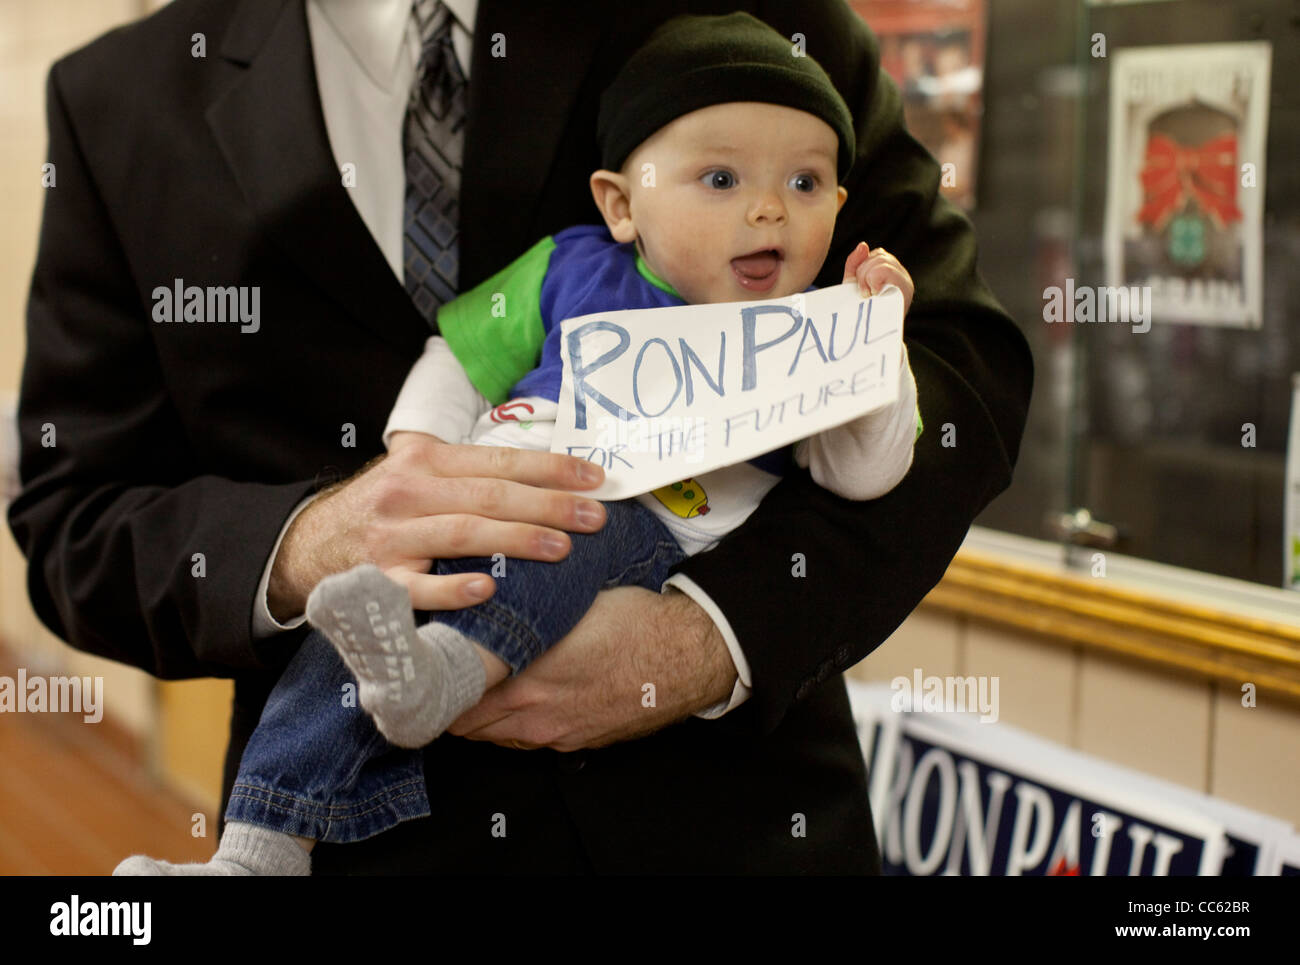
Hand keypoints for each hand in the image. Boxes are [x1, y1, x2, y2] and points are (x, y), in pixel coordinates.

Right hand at [267, 435, 606, 619]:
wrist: (305, 546)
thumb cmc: (381, 510)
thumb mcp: (415, 473)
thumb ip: (466, 470)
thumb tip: (543, 471)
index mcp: (425, 460)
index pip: (499, 460)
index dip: (551, 468)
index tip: (595, 478)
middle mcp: (408, 491)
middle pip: (491, 495)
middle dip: (550, 505)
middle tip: (595, 516)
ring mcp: (392, 537)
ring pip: (464, 533)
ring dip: (518, 540)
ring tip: (563, 548)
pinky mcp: (377, 579)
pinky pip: (419, 586)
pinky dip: (453, 588)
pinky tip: (489, 589)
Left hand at [447, 586, 736, 751]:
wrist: (691, 655)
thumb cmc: (635, 623)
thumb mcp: (570, 606)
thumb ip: (523, 614)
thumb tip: (486, 601)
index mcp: (529, 684)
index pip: (457, 700)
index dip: (439, 682)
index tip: (430, 663)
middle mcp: (538, 719)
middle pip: (469, 728)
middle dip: (454, 704)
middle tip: (446, 676)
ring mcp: (560, 736)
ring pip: (499, 738)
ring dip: (485, 717)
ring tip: (480, 686)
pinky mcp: (581, 741)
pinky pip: (532, 741)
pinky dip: (517, 725)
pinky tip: (524, 698)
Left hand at [843, 242, 913, 314]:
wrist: (868, 337)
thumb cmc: (861, 312)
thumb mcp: (853, 285)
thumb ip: (855, 264)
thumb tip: (863, 244)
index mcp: (893, 273)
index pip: (877, 254)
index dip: (863, 267)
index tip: (861, 289)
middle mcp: (903, 276)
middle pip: (878, 256)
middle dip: (862, 273)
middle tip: (863, 295)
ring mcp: (906, 283)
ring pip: (880, 261)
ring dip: (866, 279)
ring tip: (868, 297)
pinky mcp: (905, 290)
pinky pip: (883, 270)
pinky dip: (872, 280)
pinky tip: (873, 295)